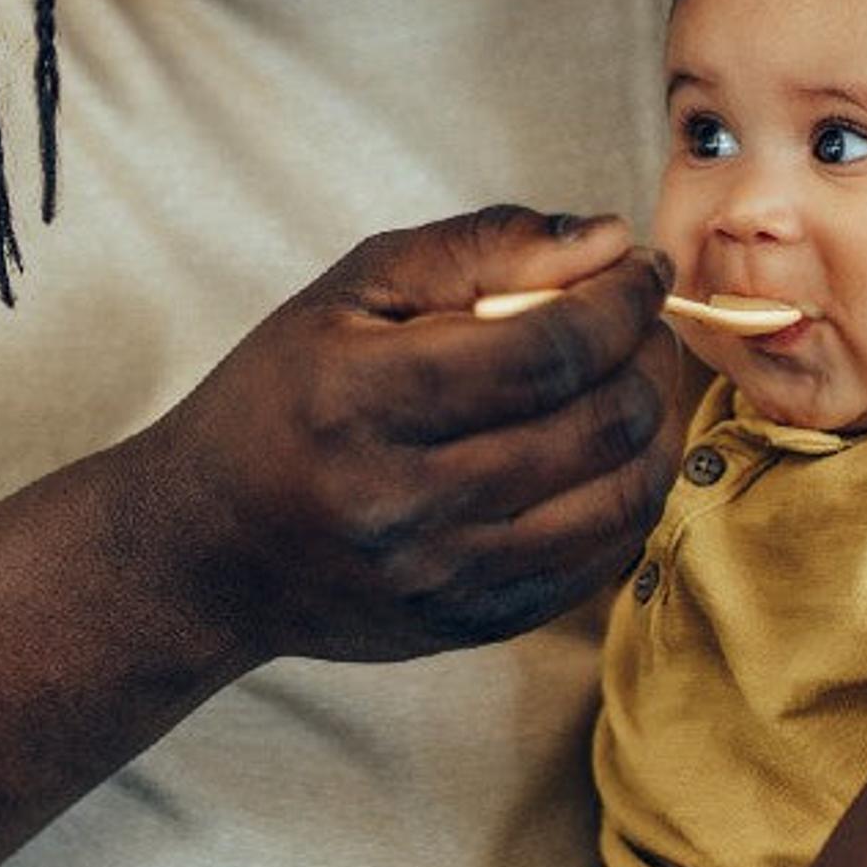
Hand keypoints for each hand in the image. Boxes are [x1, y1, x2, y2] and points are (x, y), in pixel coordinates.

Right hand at [123, 206, 688, 664]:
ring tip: (637, 376)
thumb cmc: (281, 398)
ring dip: (658, 423)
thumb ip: (477, 248)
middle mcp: (408, 501)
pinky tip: (612, 449)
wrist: (208, 550)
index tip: (641, 264)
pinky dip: (631, 491)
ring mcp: (448, 575)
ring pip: (621, 496)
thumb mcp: (350, 292)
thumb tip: (609, 241)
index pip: (545, 349)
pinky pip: (603, 558)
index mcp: (364, 400)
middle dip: (648, 352)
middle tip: (641, 316)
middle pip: (598, 421)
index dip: (619, 300)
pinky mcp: (477, 625)